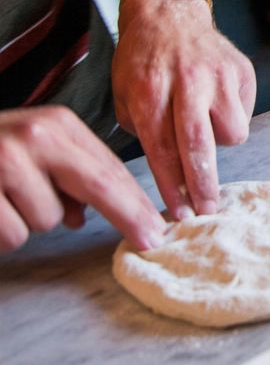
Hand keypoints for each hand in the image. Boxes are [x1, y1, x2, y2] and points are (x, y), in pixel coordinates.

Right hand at [0, 106, 165, 251]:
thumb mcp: (33, 151)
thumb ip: (67, 176)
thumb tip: (83, 216)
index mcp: (59, 124)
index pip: (111, 167)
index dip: (139, 200)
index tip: (159, 224)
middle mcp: (38, 136)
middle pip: (101, 186)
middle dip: (130, 217)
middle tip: (150, 241)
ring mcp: (8, 161)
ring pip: (50, 219)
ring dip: (32, 222)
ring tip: (6, 201)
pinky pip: (15, 234)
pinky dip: (4, 234)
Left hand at [112, 0, 255, 220]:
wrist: (168, 13)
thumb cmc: (143, 59)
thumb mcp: (124, 91)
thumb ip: (140, 128)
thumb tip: (166, 168)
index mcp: (150, 91)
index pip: (162, 149)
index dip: (172, 186)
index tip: (179, 212)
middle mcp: (186, 83)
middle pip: (199, 145)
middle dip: (203, 183)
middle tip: (208, 208)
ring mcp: (218, 76)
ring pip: (232, 132)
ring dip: (221, 141)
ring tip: (207, 129)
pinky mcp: (241, 71)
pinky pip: (244, 112)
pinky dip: (232, 117)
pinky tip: (217, 105)